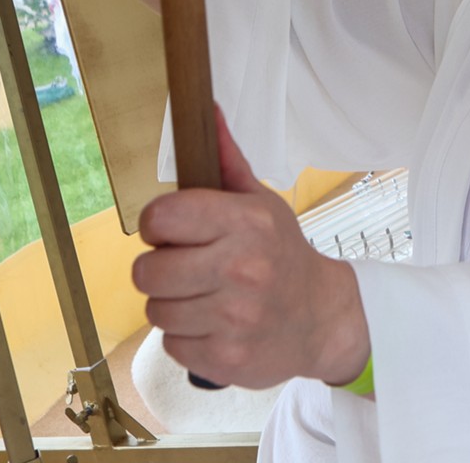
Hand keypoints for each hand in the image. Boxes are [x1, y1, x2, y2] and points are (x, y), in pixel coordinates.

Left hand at [135, 108, 368, 389]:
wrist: (324, 317)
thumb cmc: (281, 254)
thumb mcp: (261, 203)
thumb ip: (226, 161)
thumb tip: (206, 110)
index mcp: (246, 222)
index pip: (159, 218)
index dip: (158, 226)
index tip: (174, 232)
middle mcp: (241, 268)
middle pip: (146, 271)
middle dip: (160, 270)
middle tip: (189, 268)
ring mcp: (234, 318)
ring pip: (155, 310)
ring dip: (173, 305)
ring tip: (205, 297)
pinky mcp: (226, 358)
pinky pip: (172, 345)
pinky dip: (187, 337)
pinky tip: (214, 324)